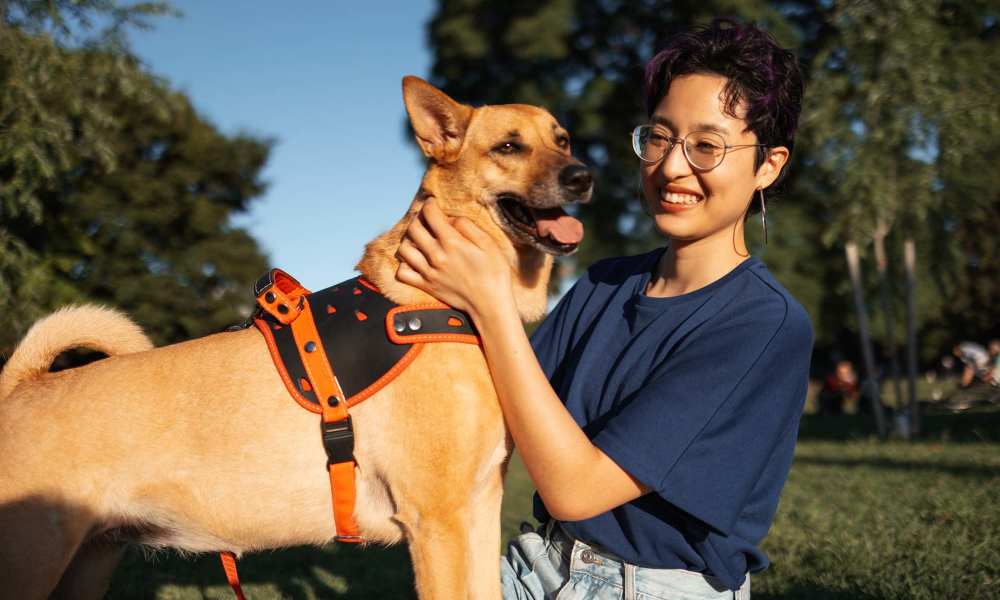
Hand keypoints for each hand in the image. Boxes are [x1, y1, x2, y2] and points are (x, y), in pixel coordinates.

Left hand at [395, 199, 512, 320]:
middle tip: (426, 218)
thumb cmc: (494, 273)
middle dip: (419, 218)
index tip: (433, 203)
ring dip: (409, 239)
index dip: (429, 204)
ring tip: (420, 238)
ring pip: (404, 249)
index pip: (430, 214)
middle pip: (413, 228)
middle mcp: (436, 255)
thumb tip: (449, 219)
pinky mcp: (426, 285)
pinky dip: (405, 264)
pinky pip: (403, 272)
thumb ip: (467, 227)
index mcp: (452, 242)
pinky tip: (415, 259)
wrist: (490, 304)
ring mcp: (429, 272)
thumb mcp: (488, 243)